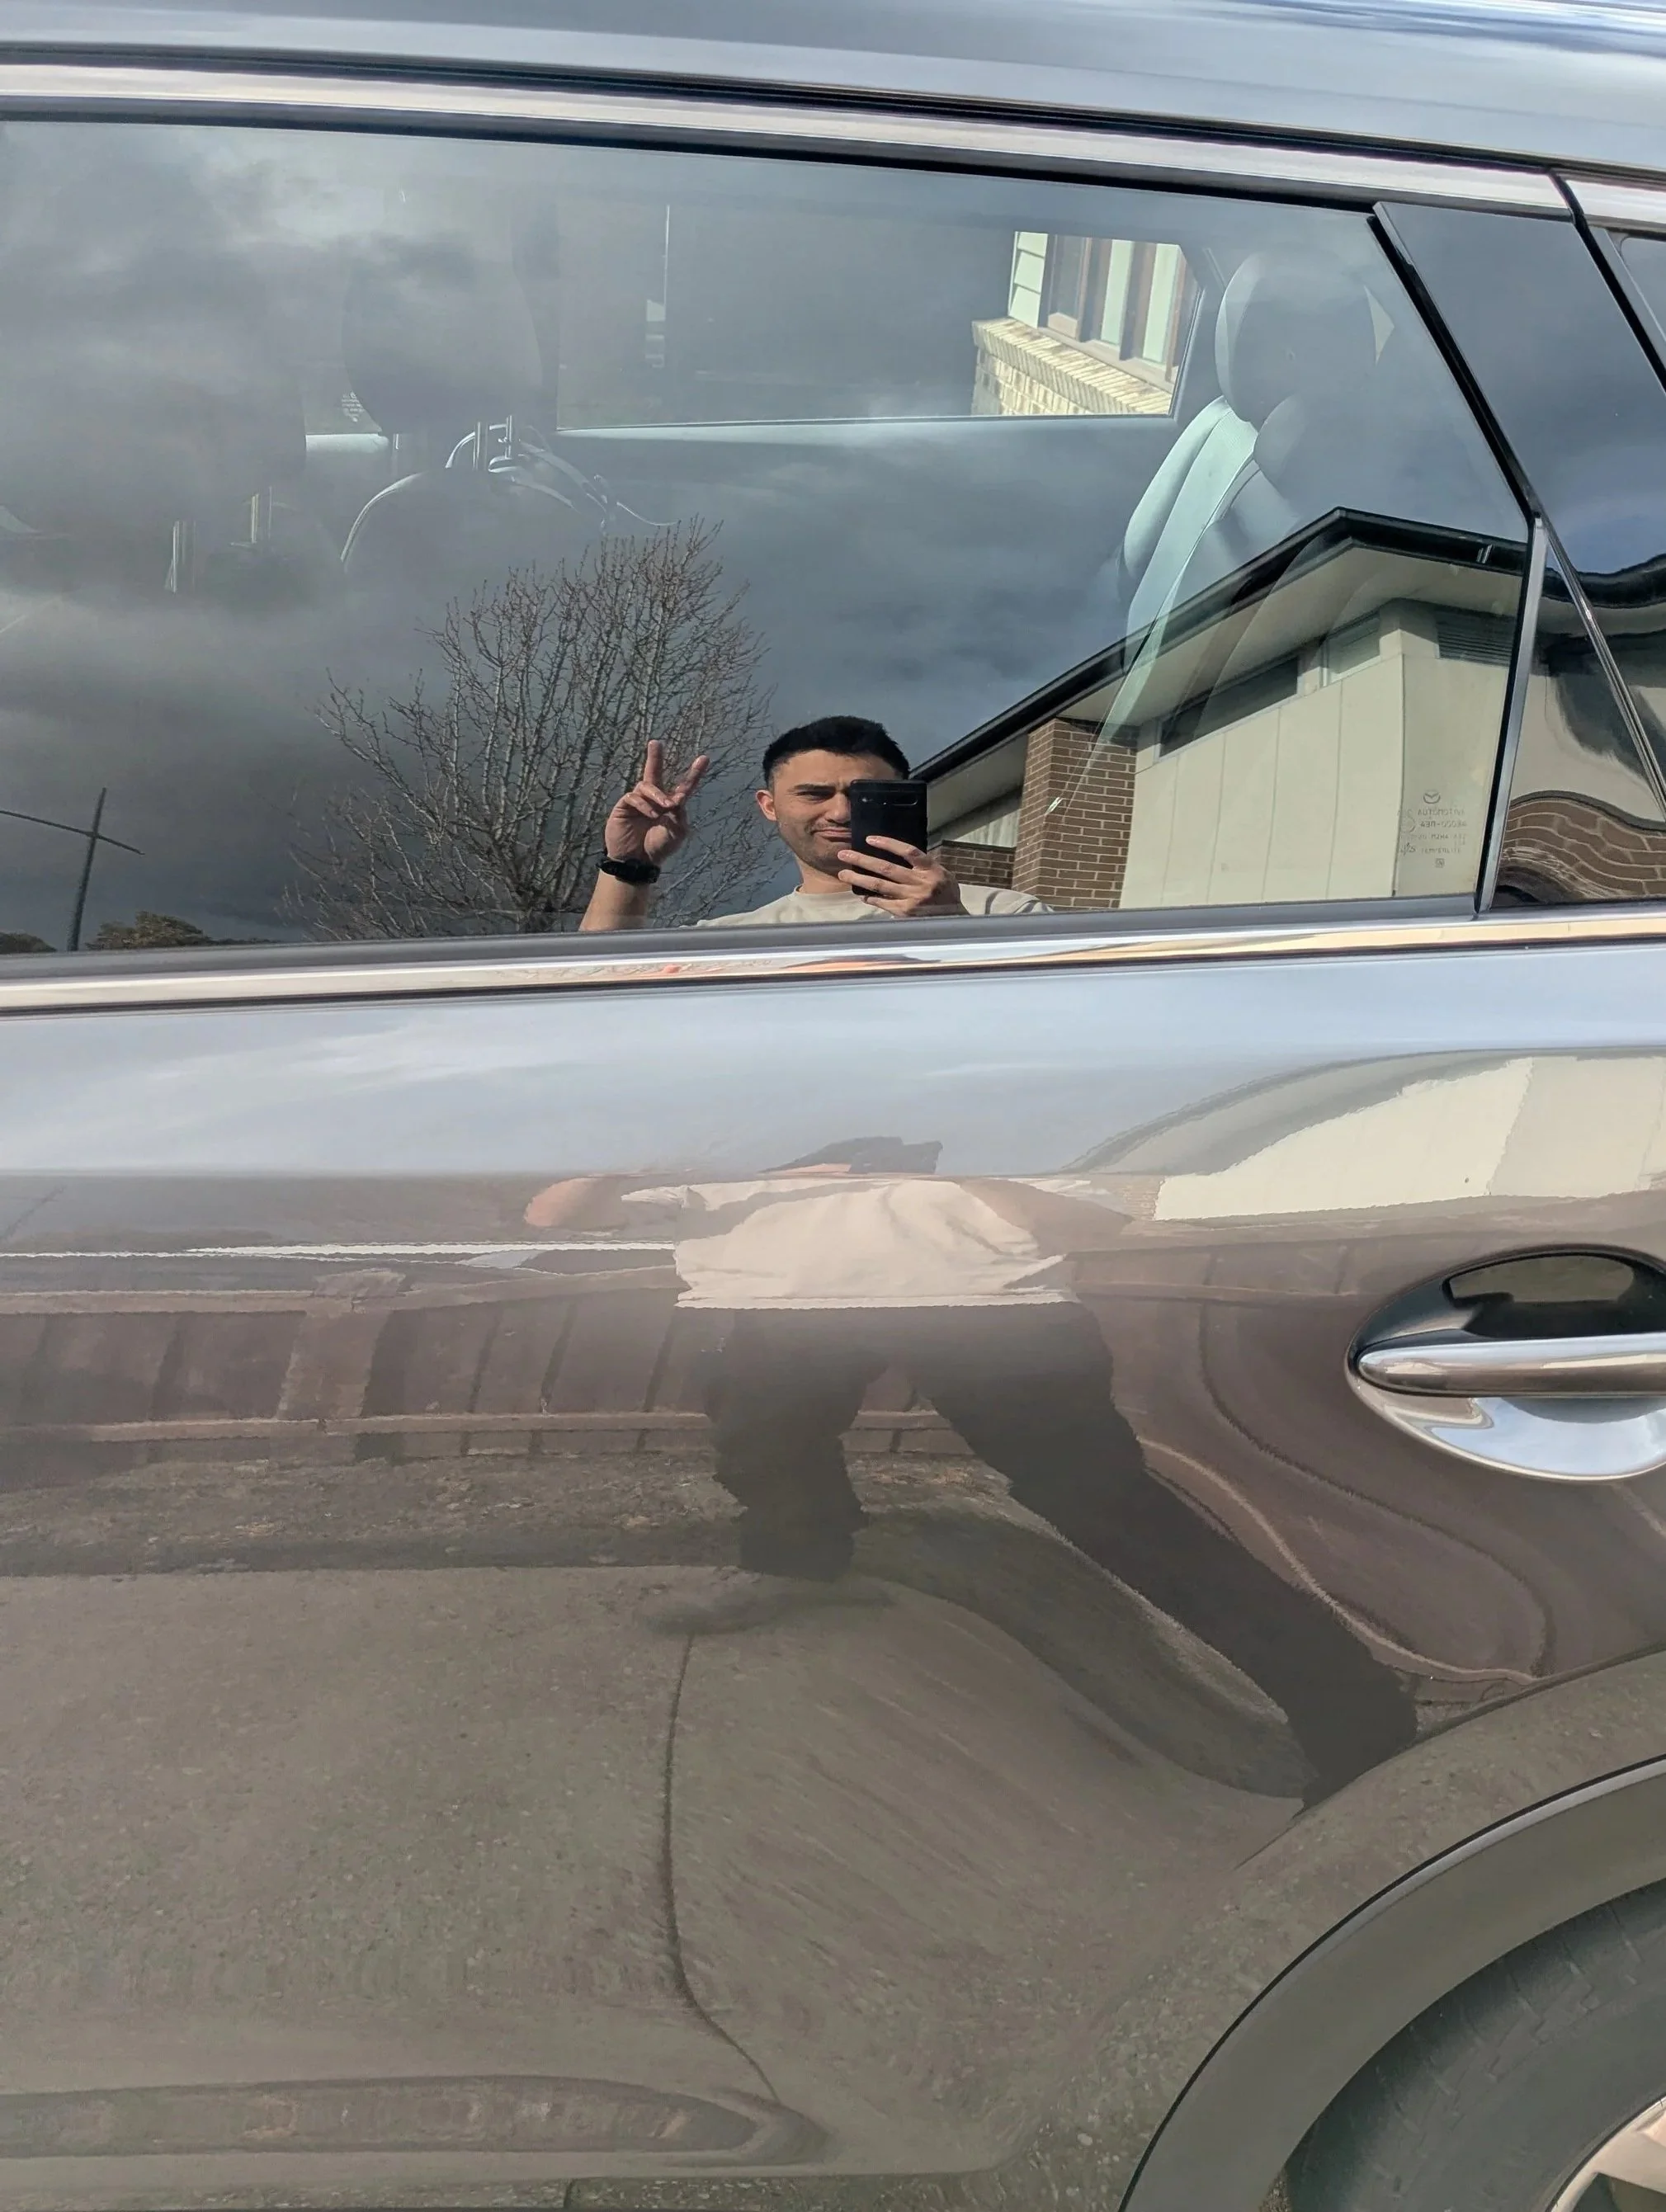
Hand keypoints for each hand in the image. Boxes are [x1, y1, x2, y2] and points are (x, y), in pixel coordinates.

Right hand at [604, 740, 710, 866]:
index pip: (684, 786)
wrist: (637, 862)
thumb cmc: (658, 848)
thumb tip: (678, 798)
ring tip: (665, 808)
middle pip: (655, 772)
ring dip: (658, 795)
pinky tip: (651, 814)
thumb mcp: (677, 833)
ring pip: (647, 785)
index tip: (705, 758)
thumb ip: (680, 815)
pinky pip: (634, 797)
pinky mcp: (625, 806)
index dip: (694, 774)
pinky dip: (644, 804)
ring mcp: (639, 801)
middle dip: (655, 757)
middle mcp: (654, 799)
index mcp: (670, 805)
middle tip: (656, 743)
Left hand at [837, 835, 965, 916]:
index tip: (869, 839)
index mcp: (930, 869)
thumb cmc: (947, 893)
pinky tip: (861, 894)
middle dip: (862, 860)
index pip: (907, 851)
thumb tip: (900, 853)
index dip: (888, 844)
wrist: (955, 919)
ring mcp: (911, 898)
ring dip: (859, 879)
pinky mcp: (905, 912)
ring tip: (842, 873)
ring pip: (880, 886)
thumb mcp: (941, 873)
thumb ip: (923, 864)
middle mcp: (920, 882)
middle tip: (844, 855)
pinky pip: (883, 903)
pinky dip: (871, 898)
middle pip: (886, 868)